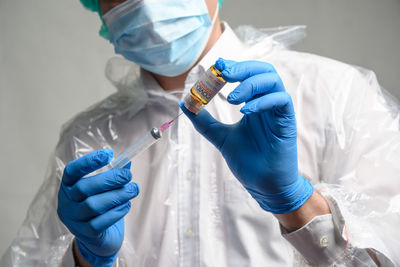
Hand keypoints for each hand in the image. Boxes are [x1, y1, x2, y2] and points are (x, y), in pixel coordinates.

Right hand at [57, 149, 138, 266]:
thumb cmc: (101, 207)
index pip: (72, 170)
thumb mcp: (104, 189)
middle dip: (109, 179)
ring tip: (133, 189)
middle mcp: (66, 203)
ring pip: (93, 205)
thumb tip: (127, 162)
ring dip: (117, 195)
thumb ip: (113, 174)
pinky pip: (100, 222)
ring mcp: (73, 220)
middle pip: (84, 188)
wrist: (99, 238)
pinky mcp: (85, 234)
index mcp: (68, 186)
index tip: (108, 154)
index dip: (88, 161)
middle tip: (128, 176)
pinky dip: (116, 212)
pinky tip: (126, 205)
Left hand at [180, 58, 312, 213]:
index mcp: (254, 103)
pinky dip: (262, 101)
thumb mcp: (220, 136)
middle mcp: (267, 103)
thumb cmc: (247, 161)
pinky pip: (281, 100)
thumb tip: (184, 103)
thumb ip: (204, 120)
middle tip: (223, 73)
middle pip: (263, 70)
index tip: (217, 65)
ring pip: (273, 81)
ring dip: (250, 84)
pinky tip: (245, 112)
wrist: (263, 185)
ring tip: (231, 98)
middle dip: (242, 68)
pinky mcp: (287, 122)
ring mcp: (278, 112)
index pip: (248, 74)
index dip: (234, 66)